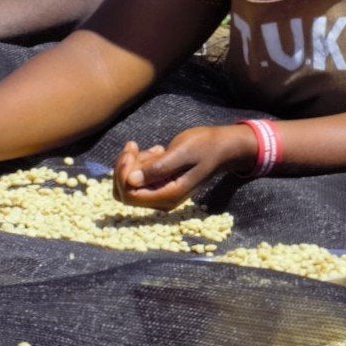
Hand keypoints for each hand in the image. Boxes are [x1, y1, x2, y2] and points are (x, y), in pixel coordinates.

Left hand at [111, 124, 257, 208]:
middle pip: (125, 192)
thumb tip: (131, 180)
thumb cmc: (206, 146)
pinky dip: (142, 162)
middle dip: (124, 168)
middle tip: (135, 146)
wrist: (222, 147)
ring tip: (157, 148)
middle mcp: (163, 199)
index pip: (129, 195)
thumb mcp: (182, 152)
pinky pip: (139, 177)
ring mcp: (161, 193)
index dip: (122, 174)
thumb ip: (158, 168)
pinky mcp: (161, 184)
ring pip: (129, 183)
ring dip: (135, 162)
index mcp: (168, 195)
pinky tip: (159, 151)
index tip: (131, 151)